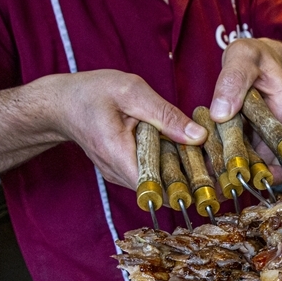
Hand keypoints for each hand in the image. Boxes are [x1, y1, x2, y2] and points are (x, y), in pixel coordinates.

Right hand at [44, 70, 206, 188]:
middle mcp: (117, 173)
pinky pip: (150, 173)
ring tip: (206, 156)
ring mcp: (119, 175)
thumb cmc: (92, 92)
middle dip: (191, 179)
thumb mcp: (132, 93)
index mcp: (118, 155)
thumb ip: (165, 114)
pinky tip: (184, 150)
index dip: (186, 186)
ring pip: (157, 182)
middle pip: (162, 188)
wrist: (62, 102)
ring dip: (180, 171)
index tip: (210, 179)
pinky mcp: (123, 170)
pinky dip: (167, 164)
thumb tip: (199, 136)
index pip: (157, 188)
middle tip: (219, 167)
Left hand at [209, 38, 281, 182]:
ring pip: (250, 160)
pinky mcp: (242, 137)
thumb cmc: (253, 55)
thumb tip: (221, 112)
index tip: (264, 179)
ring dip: (235, 171)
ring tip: (215, 184)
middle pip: (271, 160)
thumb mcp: (244, 58)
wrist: (250, 58)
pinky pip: (233, 152)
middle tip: (231, 186)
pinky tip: (204, 167)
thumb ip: (233, 81)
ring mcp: (258, 135)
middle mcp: (273, 127)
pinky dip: (221, 160)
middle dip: (253, 175)